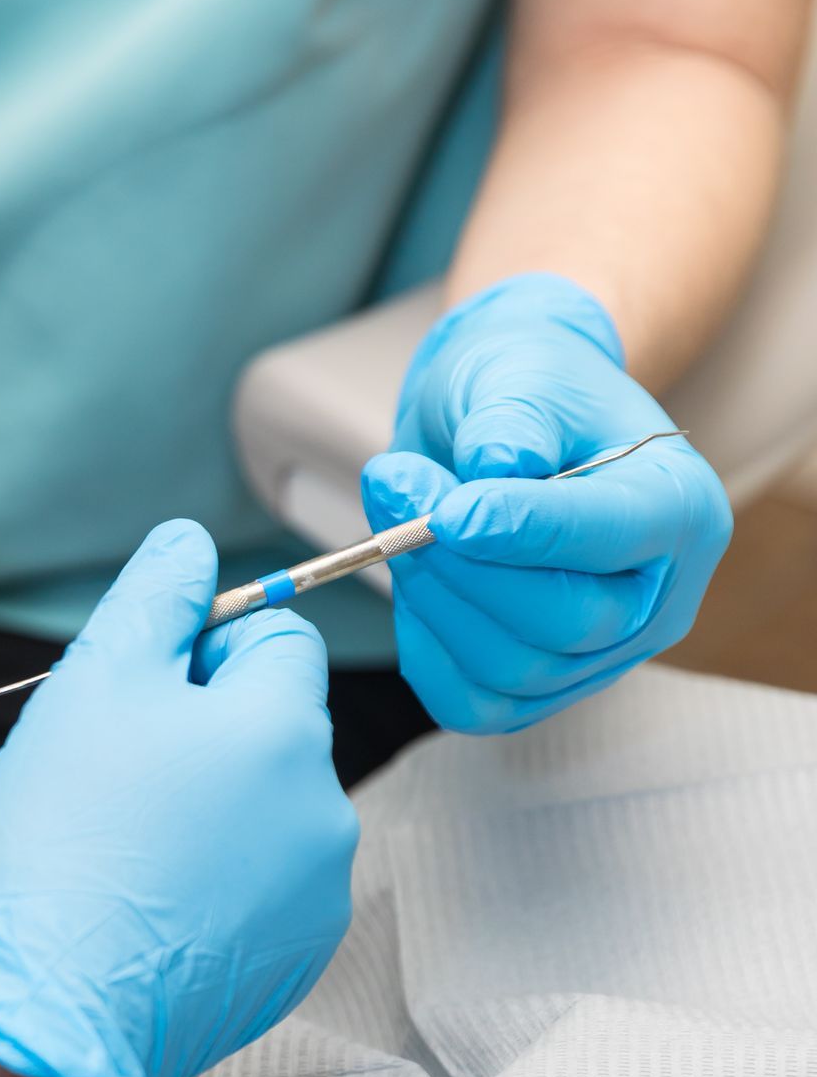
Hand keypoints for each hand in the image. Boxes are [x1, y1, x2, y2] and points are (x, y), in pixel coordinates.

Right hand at [0, 521, 357, 1076]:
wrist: (49, 1010)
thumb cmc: (61, 842)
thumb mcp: (94, 685)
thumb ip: (155, 599)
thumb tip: (191, 543)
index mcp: (286, 728)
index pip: (277, 637)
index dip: (200, 649)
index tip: (134, 695)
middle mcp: (326, 810)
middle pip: (271, 728)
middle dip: (203, 734)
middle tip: (111, 777)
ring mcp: (315, 896)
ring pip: (263, 811)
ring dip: (206, 811)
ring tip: (122, 852)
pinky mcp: (291, 963)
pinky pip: (258, 890)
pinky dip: (211, 888)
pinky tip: (143, 909)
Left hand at [370, 271, 730, 732]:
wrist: (510, 419)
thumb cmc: (530, 389)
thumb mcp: (523, 373)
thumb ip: (513, 419)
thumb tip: (494, 468)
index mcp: (682, 507)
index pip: (615, 537)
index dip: (529, 531)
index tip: (450, 511)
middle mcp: (657, 596)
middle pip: (566, 622)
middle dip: (464, 567)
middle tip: (395, 487)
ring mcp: (605, 654)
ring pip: (514, 669)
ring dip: (433, 597)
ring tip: (394, 514)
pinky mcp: (545, 688)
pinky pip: (476, 704)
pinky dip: (428, 651)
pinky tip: (410, 584)